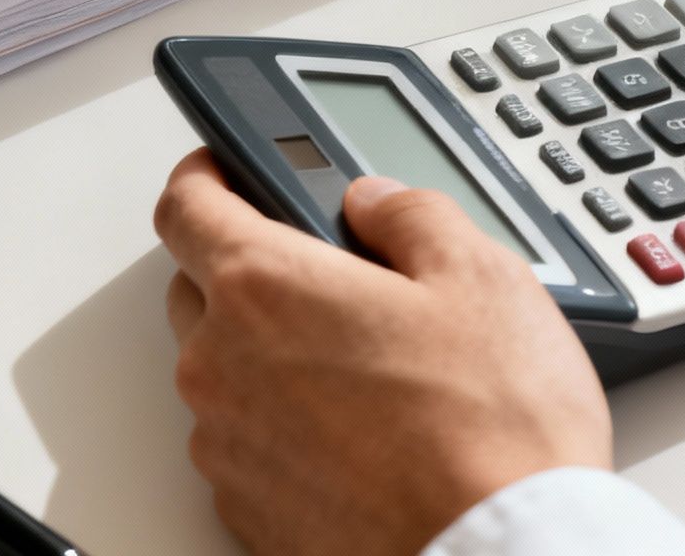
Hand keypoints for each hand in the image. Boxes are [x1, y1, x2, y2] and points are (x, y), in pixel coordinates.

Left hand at [154, 151, 610, 555]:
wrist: (498, 553)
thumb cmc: (492, 427)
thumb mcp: (480, 274)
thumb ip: (412, 213)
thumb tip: (378, 201)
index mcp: (265, 286)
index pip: (186, 203)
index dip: (206, 172)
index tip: (226, 167)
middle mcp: (222, 366)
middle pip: (198, 286)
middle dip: (251, 267)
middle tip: (334, 274)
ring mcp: (228, 447)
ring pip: (224, 370)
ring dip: (271, 354)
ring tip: (372, 368)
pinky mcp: (247, 512)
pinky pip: (247, 443)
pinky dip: (285, 426)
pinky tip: (364, 432)